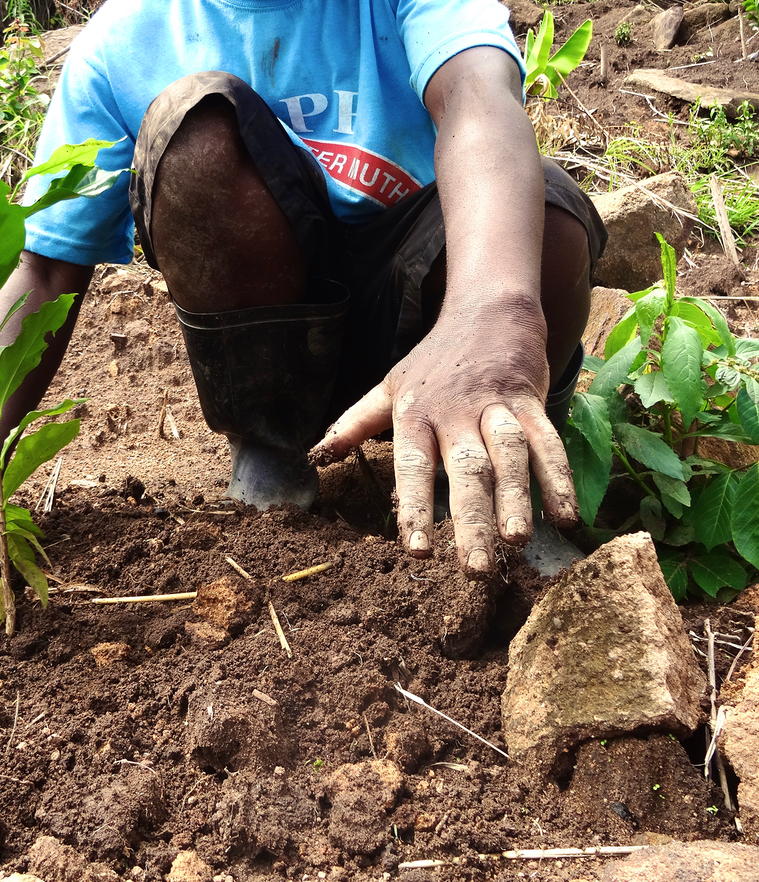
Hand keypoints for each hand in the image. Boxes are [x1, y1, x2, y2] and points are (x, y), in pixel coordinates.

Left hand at [310, 295, 578, 577]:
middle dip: (470, 519)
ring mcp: (497, 407)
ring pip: (509, 456)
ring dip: (516, 499)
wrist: (487, 312)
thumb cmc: (434, 362)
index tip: (417, 550)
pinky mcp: (531, 402)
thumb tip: (316, 459)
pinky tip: (565, 517)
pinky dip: (558, 478)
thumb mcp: (389, 387)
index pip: (413, 466)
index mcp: (416, 415)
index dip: (415, 507)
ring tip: (516, 541)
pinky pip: (547, 442)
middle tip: (473, 569)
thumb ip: (353, 424)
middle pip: (466, 470)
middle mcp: (456, 413)